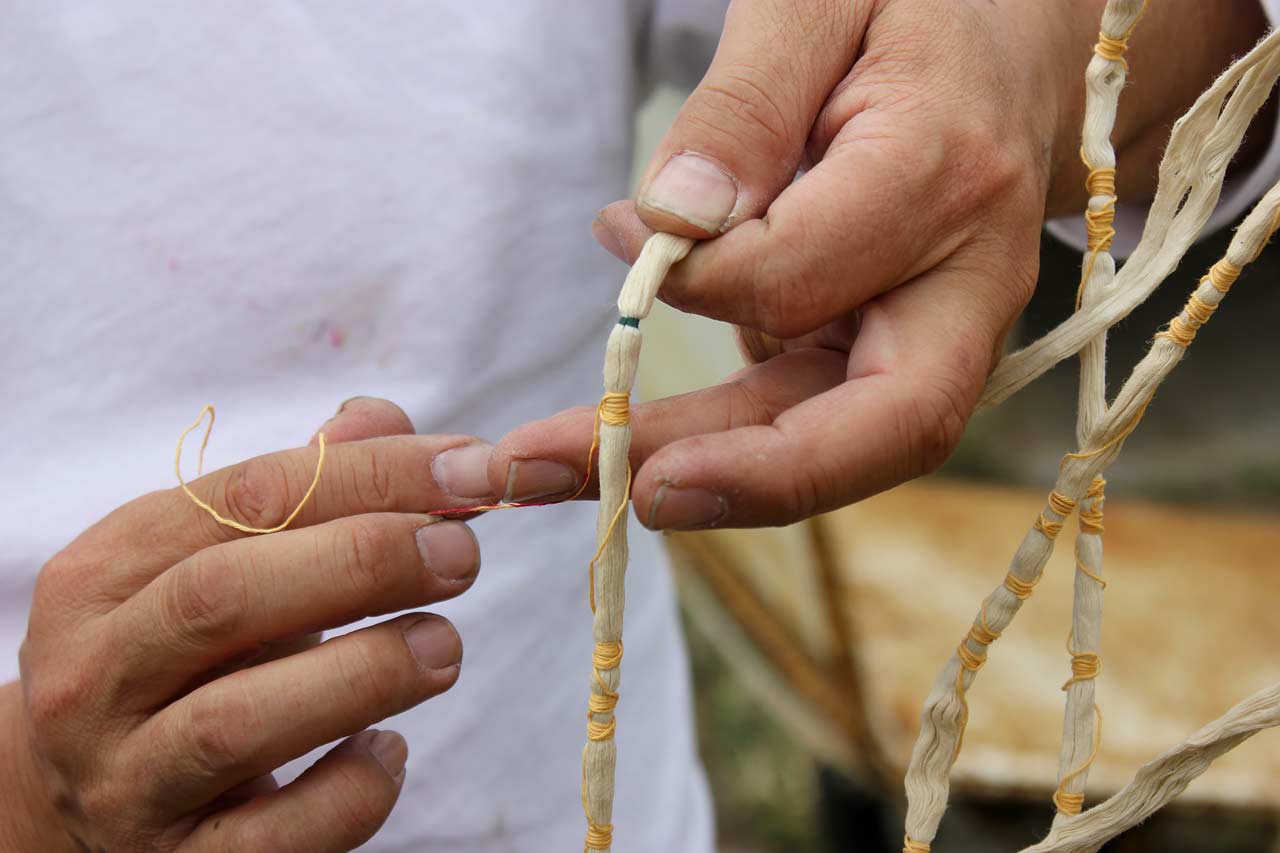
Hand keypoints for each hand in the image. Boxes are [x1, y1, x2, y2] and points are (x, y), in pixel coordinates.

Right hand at [1, 398, 495, 851]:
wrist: (72, 807)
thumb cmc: (177, 661)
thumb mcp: (213, 564)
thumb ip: (298, 492)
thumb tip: (385, 420)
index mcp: (104, 575)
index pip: (242, 499)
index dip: (369, 475)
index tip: (470, 469)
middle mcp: (96, 675)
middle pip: (225, 598)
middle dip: (363, 562)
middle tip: (464, 554)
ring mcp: (129, 779)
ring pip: (239, 721)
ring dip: (366, 670)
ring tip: (446, 646)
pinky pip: (273, 838)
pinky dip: (350, 790)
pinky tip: (391, 750)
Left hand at [502, 0, 1266, 528]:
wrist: (1011, 43)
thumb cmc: (911, 5)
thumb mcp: (820, 0)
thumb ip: (746, 103)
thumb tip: (670, 223)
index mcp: (944, 176)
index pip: (800, 276)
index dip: (696, 277)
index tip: (621, 233)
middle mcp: (966, 282)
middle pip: (876, 425)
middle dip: (738, 476)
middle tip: (610, 490)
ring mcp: (946, 331)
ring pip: (842, 444)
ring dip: (710, 478)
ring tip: (567, 476)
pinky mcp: (904, 350)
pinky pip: (821, 416)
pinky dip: (729, 439)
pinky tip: (640, 429)